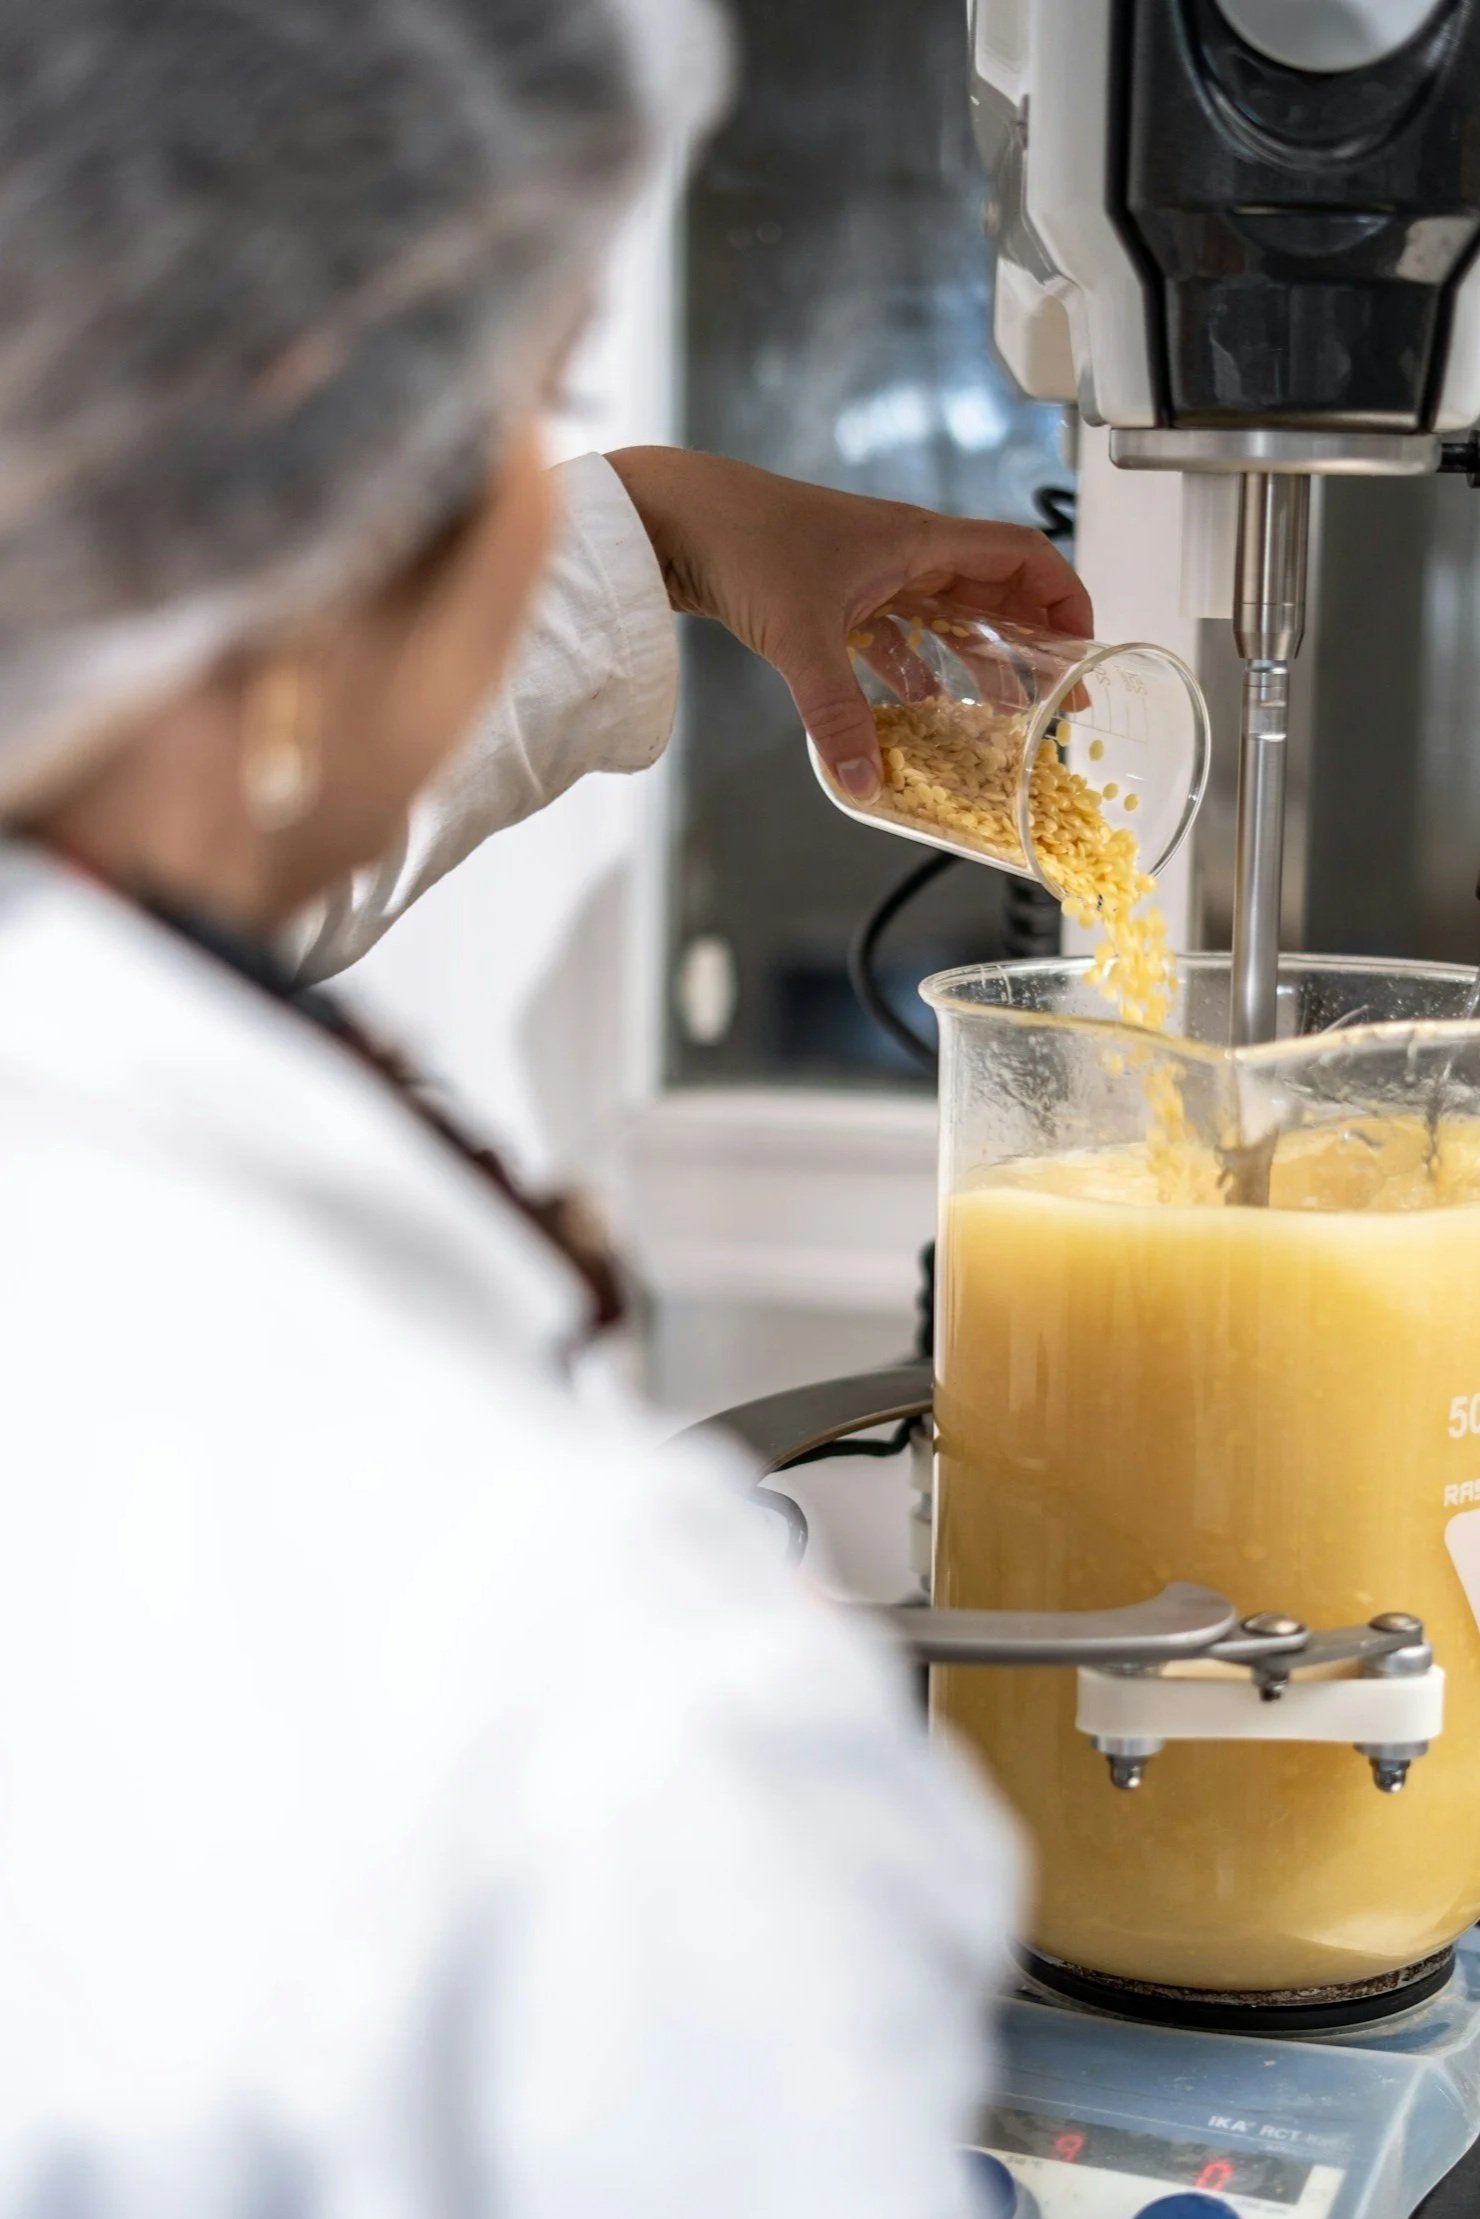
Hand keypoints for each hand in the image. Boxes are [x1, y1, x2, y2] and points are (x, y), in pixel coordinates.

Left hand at [605, 447, 1091, 800]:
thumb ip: (837, 715)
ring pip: (941, 617)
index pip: (1022, 556)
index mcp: (918, 541)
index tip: (1085, 648)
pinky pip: (889, 634)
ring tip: (995, 716)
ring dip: (971, 662)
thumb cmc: (741, 539)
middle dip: (1026, 644)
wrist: (670, 516)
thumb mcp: (801, 635)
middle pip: (990, 592)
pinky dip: (908, 669)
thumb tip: (867, 781)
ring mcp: (865, 570)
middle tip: (1053, 699)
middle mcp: (902, 550)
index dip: (1063, 597)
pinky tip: (912, 710)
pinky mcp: (828, 592)